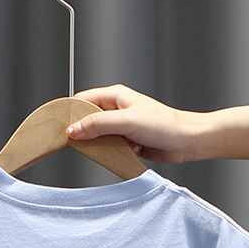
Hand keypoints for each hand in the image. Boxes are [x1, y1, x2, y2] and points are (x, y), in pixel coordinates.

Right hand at [67, 85, 197, 163]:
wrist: (185, 141)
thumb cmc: (163, 125)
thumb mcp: (126, 121)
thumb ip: (98, 124)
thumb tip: (74, 129)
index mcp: (114, 96)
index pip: (82, 101)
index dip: (71, 114)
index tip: (63, 129)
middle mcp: (117, 109)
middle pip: (89, 120)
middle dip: (92, 134)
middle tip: (95, 142)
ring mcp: (122, 125)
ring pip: (100, 137)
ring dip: (109, 145)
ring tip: (125, 143)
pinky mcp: (128, 140)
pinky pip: (113, 147)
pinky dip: (119, 151)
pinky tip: (134, 149)